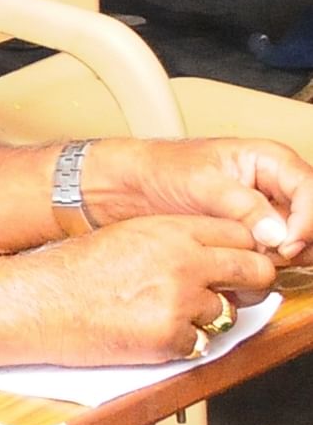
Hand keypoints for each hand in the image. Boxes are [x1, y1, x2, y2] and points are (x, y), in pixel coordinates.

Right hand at [0, 216, 279, 365]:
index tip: (235, 262)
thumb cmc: (69, 271)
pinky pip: (198, 344)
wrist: (34, 303)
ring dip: (202, 317)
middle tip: (233, 292)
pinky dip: (177, 343)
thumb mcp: (125, 237)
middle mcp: (181, 262)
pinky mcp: (169, 337)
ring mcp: (178, 301)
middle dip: (250, 284)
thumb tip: (213, 255)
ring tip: (160, 313)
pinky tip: (144, 331)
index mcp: (169, 231)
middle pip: (255, 271)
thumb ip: (173, 241)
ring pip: (226, 313)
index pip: (240, 234)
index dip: (243, 250)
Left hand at [88, 136, 312, 262]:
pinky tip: (245, 264)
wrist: (129, 187)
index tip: (287, 243)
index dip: (307, 219)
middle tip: (270, 254)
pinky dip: (268, 263)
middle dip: (297, 240)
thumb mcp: (201, 182)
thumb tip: (277, 233)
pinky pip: (278, 254)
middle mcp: (276, 186)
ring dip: (284, 255)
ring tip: (252, 257)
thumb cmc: (161, 170)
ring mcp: (268, 212)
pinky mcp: (254, 235)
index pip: (310, 190)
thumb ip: (242, 205)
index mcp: (270, 160)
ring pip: (300, 241)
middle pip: (311, 218)